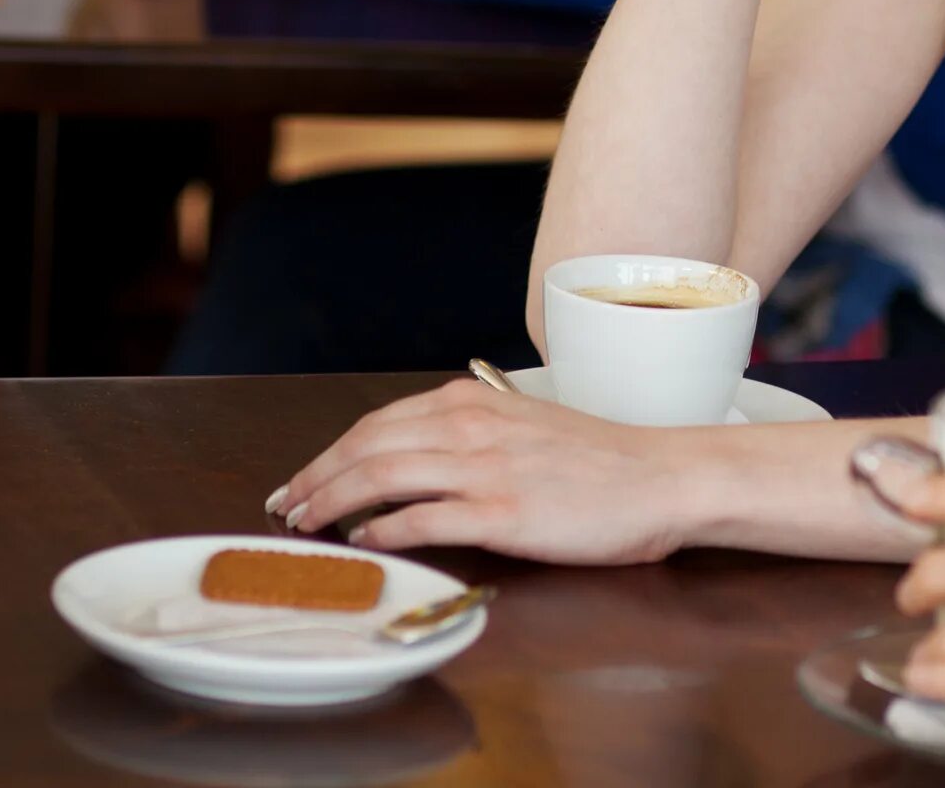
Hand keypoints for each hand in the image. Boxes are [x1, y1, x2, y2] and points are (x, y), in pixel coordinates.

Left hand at [269, 379, 708, 564]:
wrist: (659, 478)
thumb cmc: (598, 460)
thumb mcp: (523, 425)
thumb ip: (466, 436)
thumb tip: (411, 461)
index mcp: (471, 402)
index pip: (377, 424)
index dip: (330, 454)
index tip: (302, 480)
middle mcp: (469, 426)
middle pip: (366, 447)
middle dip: (316, 479)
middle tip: (285, 508)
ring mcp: (485, 468)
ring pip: (382, 477)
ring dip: (334, 503)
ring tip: (307, 527)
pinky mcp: (503, 512)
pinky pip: (424, 518)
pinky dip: (384, 530)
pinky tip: (364, 542)